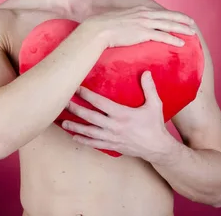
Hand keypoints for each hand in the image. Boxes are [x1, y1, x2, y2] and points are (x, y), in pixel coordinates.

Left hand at [61, 70, 175, 162]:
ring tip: (63, 122)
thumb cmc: (155, 125)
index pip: (100, 103)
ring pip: (89, 132)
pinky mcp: (112, 146)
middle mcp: (114, 126)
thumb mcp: (155, 105)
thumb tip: (146, 72)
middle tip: (63, 102)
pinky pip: (95, 143)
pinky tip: (74, 137)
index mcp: (122, 114)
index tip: (77, 88)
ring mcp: (112, 138)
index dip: (87, 95)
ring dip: (75, 126)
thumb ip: (149, 88)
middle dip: (75, 109)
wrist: (157, 148)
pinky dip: (83, 140)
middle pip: (90, 117)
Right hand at [80, 6, 195, 48]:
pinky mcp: (143, 33)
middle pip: (168, 16)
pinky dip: (174, 39)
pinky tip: (181, 43)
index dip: (171, 14)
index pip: (159, 12)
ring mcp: (144, 23)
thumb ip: (126, 21)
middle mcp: (144, 14)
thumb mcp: (118, 19)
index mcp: (139, 10)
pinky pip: (163, 36)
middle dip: (182, 19)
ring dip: (182, 29)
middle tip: (192, 23)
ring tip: (192, 33)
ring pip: (169, 25)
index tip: (179, 17)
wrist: (98, 29)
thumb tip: (126, 27)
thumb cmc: (104, 26)